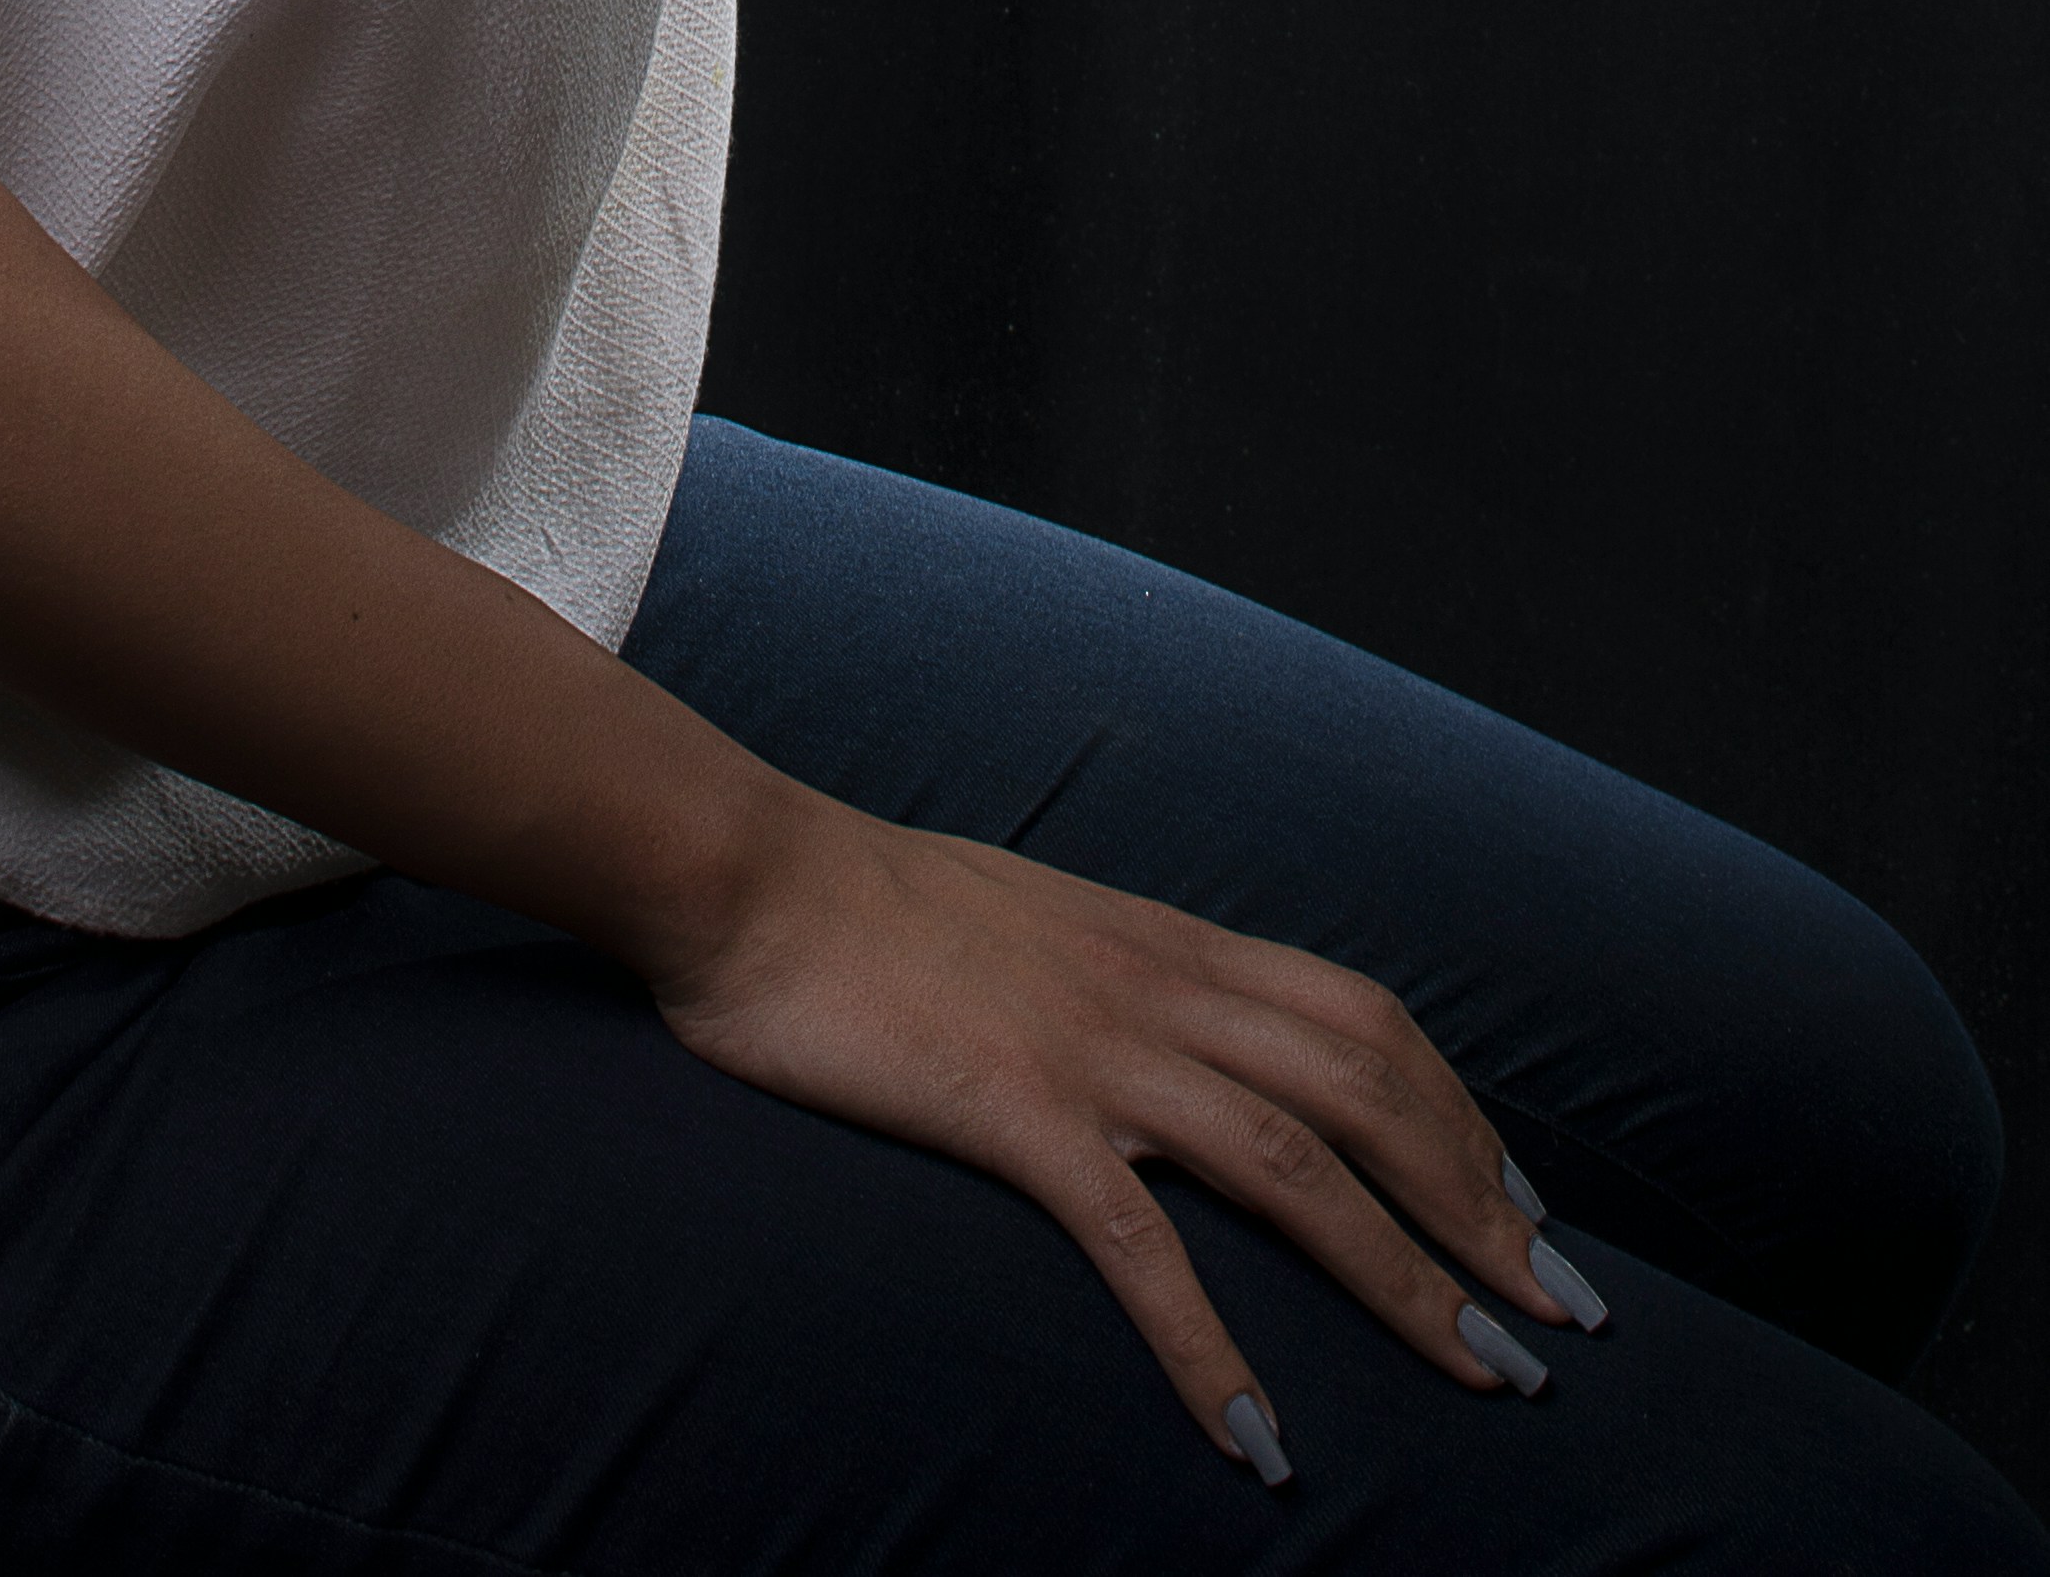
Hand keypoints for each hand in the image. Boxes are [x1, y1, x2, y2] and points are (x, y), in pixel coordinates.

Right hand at [651, 791, 1583, 1469]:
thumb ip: (1114, 973)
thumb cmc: (868, 904)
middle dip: (1481, 1209)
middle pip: (1369, 1092)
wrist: (746, 874)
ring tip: (1487, 1378)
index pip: (1361, 1018)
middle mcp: (1155, 986)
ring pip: (1298, 1164)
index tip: (1523, 1207)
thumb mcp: (1030, 921)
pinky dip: (1213, 1346)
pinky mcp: (1016, 1113)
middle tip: (1564, 1318)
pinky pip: (1142, 1245)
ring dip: (1406, 1279)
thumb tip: (1175, 1031)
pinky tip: (1261, 1436)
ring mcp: (1093, 1048)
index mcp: (1161, 940)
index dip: (1459, 1113)